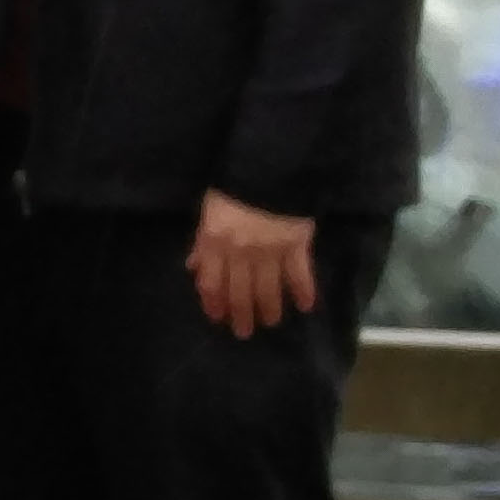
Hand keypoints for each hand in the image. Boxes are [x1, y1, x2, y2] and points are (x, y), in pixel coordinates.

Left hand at [187, 190, 317, 339]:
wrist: (270, 167)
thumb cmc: (234, 184)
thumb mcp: (209, 210)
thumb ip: (202, 241)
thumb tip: (192, 266)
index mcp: (215, 242)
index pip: (212, 282)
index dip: (214, 303)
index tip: (217, 319)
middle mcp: (240, 253)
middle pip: (239, 292)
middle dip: (241, 314)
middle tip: (244, 332)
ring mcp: (269, 251)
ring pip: (267, 288)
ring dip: (269, 308)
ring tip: (271, 322)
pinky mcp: (296, 245)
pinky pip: (300, 274)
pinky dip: (304, 291)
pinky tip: (307, 306)